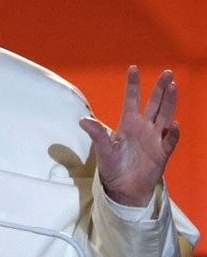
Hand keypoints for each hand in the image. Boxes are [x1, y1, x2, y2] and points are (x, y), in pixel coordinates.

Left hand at [79, 66, 178, 206]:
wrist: (123, 188)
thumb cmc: (112, 166)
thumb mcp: (103, 148)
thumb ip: (96, 133)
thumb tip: (82, 120)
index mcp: (128, 123)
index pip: (132, 100)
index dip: (133, 85)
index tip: (133, 68)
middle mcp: (143, 128)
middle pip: (154, 104)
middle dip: (160, 88)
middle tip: (168, 72)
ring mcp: (154, 139)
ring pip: (165, 116)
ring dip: (170, 102)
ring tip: (174, 86)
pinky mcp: (161, 153)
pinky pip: (170, 141)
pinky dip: (173, 133)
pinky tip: (174, 124)